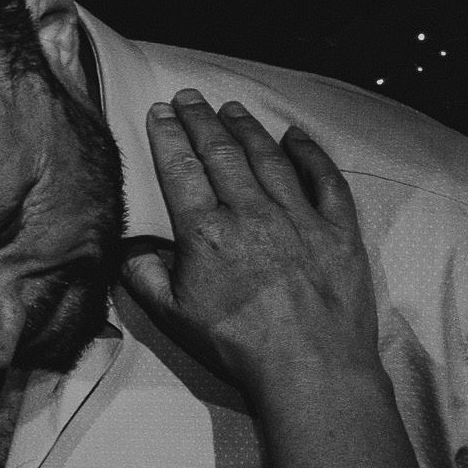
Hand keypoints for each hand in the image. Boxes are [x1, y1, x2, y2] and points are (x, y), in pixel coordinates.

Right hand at [120, 90, 377, 391]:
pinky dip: (309, 153)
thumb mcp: (173, 317)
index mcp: (206, 233)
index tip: (160, 112)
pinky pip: (324, 179)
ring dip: (246, 128)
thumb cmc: (238, 347)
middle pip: (221, 153)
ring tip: (231, 108)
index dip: (168, 135)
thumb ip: (144, 276)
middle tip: (189, 98)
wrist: (312, 369)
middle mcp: (251, 214)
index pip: (181, 169)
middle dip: (201, 120)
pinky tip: (295, 136)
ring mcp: (299, 218)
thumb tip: (128, 248)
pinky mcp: (338, 230)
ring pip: (268, 158)